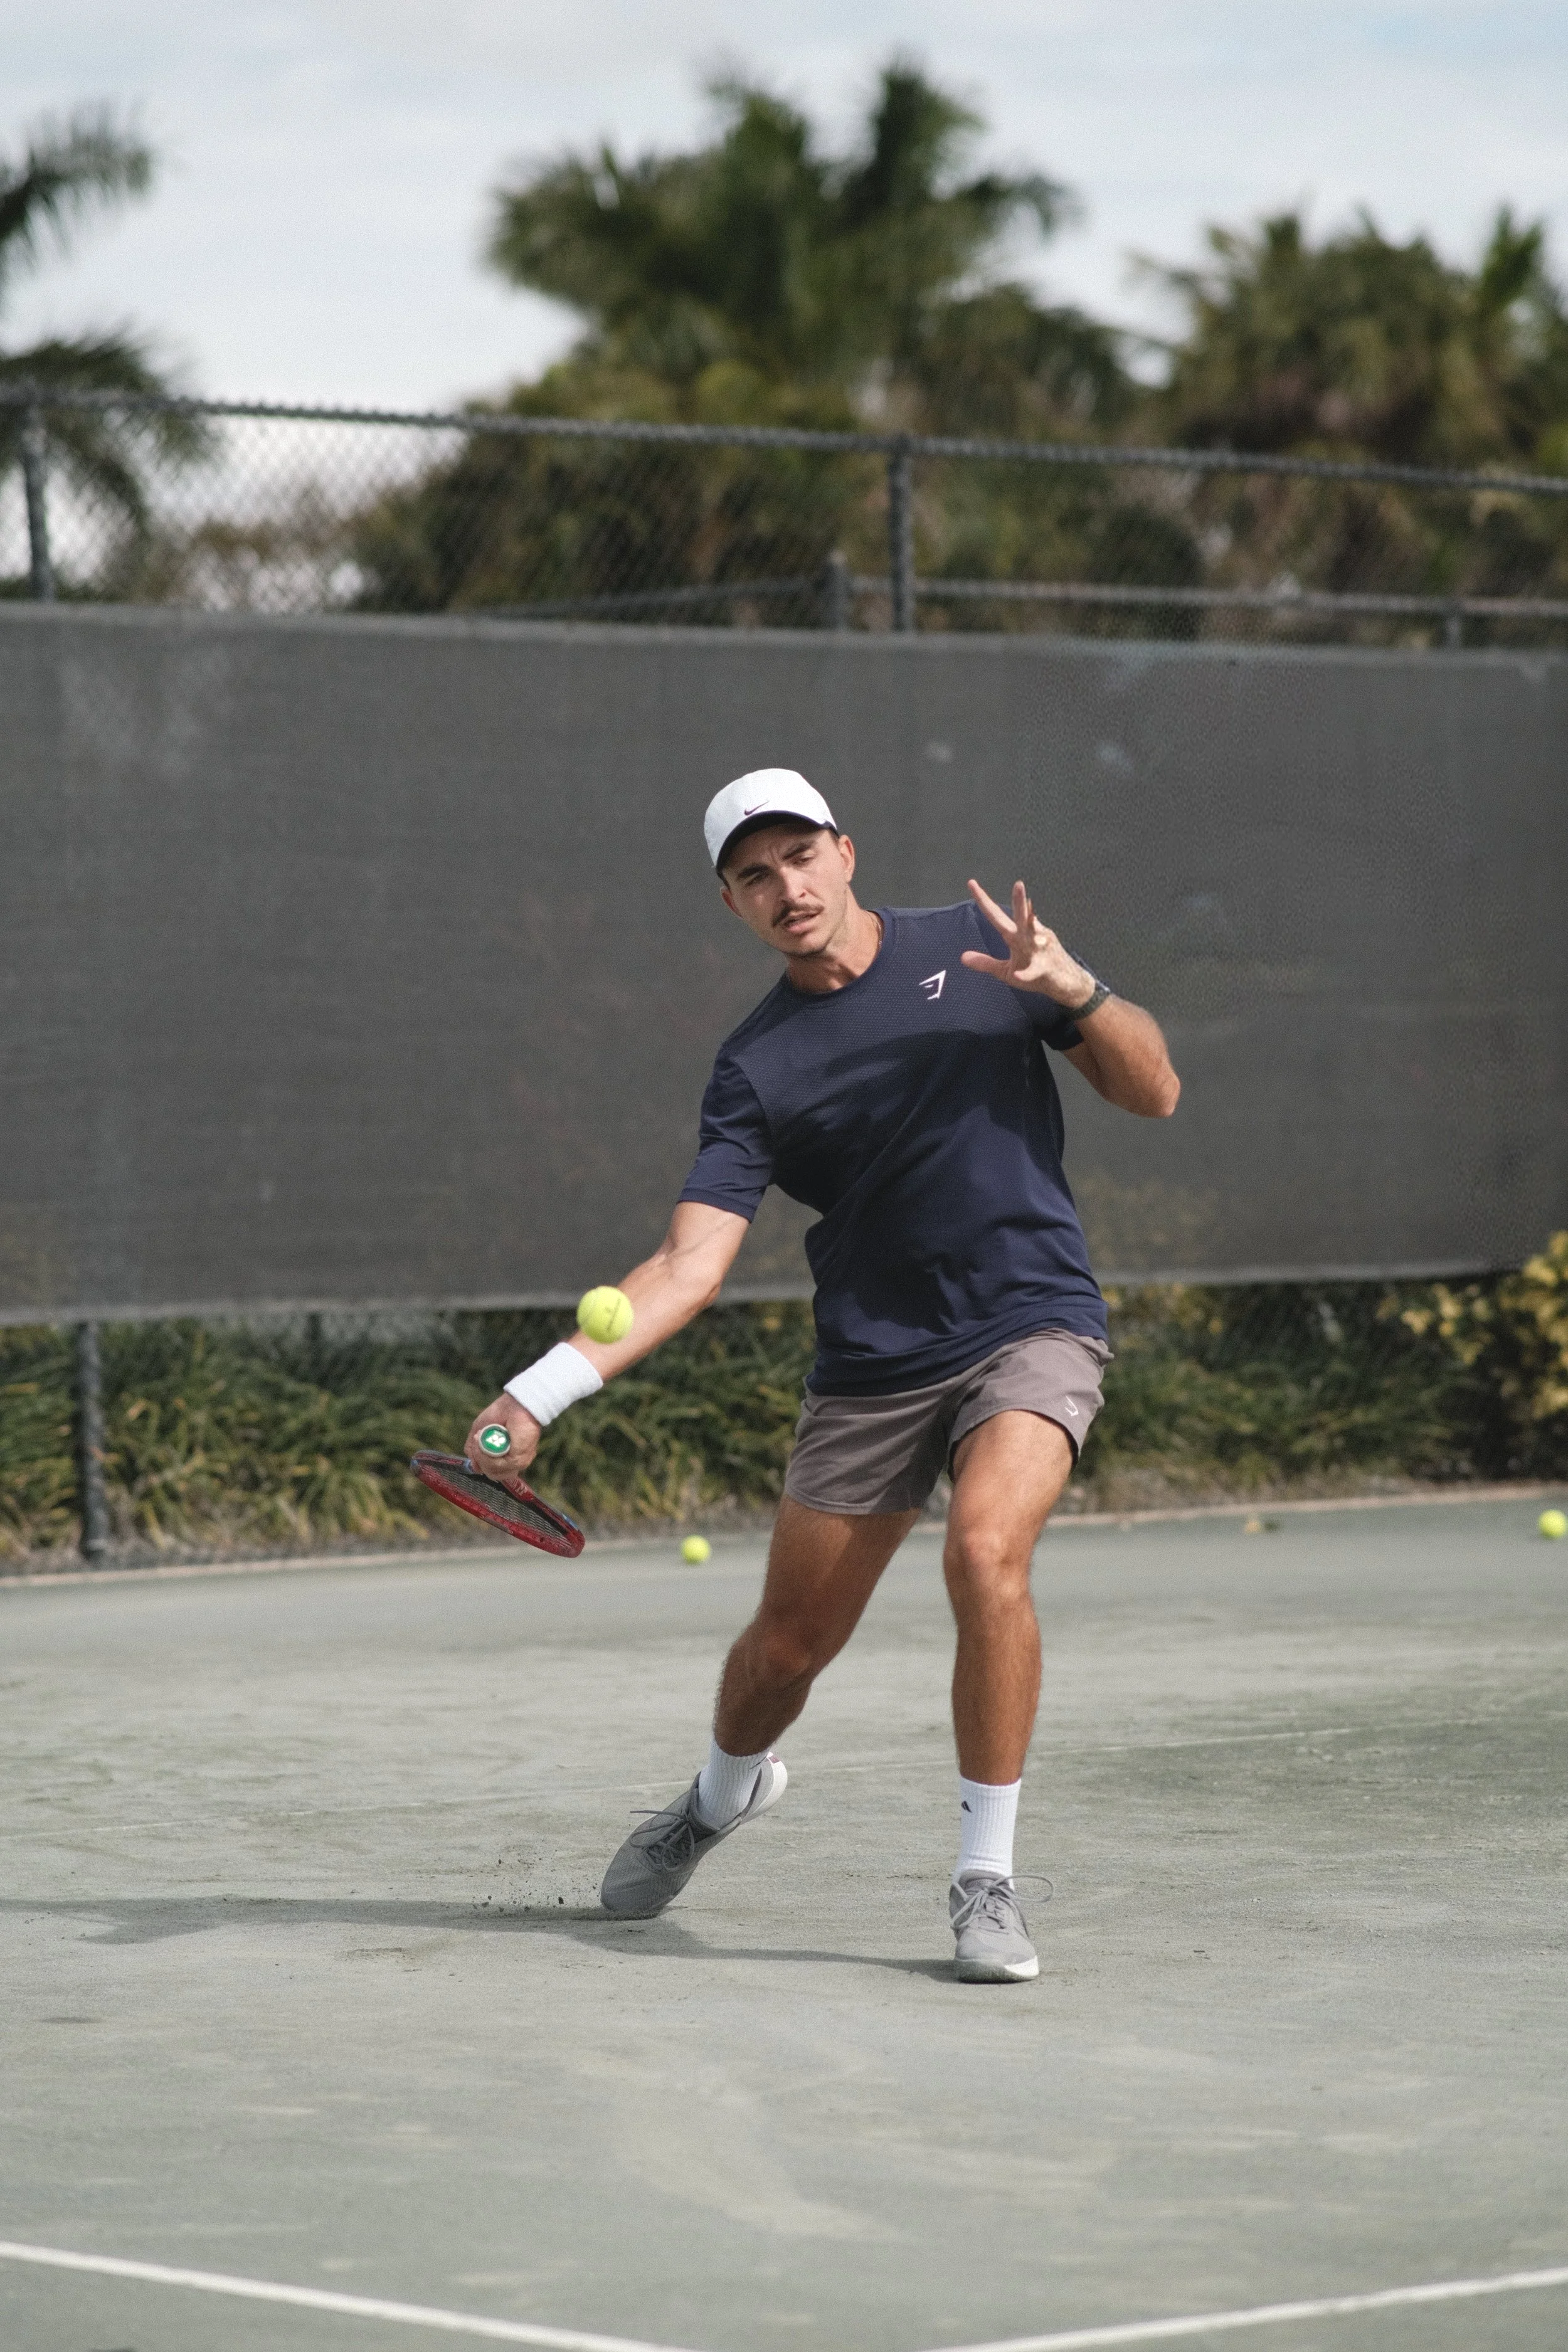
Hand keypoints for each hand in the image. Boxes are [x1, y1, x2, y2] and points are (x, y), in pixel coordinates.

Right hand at [463, 1394, 540, 1475]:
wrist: (515, 1404)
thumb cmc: (500, 1414)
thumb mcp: (479, 1432)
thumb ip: (474, 1450)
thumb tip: (475, 1468)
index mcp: (508, 1458)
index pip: (493, 1472)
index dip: (481, 1462)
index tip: (476, 1444)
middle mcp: (514, 1463)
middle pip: (492, 1474)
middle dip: (480, 1458)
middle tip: (477, 1439)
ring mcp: (518, 1462)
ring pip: (493, 1472)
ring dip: (481, 1456)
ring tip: (480, 1438)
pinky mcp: (518, 1459)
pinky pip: (496, 1465)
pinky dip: (486, 1453)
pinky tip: (484, 1438)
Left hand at [961, 878, 1092, 1004]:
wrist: (1065, 985)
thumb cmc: (1036, 975)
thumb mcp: (1005, 971)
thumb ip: (985, 963)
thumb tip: (962, 957)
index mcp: (1016, 936)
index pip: (997, 916)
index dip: (984, 901)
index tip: (971, 883)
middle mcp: (1029, 938)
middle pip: (1021, 917)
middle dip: (1020, 901)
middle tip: (1019, 884)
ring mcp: (1039, 951)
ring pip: (1035, 936)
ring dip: (1032, 926)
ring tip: (1031, 914)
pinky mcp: (1045, 969)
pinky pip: (1035, 970)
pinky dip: (1027, 973)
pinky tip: (1019, 975)